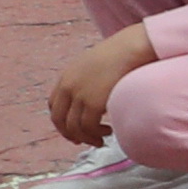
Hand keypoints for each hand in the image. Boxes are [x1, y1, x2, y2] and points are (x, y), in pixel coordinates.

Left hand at [46, 28, 153, 150]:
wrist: (133, 47)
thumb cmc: (123, 54)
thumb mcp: (96, 64)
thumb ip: (88, 79)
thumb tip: (96, 94)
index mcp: (67, 76)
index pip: (54, 105)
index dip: (62, 121)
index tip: (73, 129)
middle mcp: (68, 87)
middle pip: (59, 119)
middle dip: (69, 134)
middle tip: (83, 141)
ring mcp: (79, 95)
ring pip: (73, 127)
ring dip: (86, 137)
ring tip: (101, 139)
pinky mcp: (93, 103)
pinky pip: (88, 127)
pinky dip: (96, 134)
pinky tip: (109, 131)